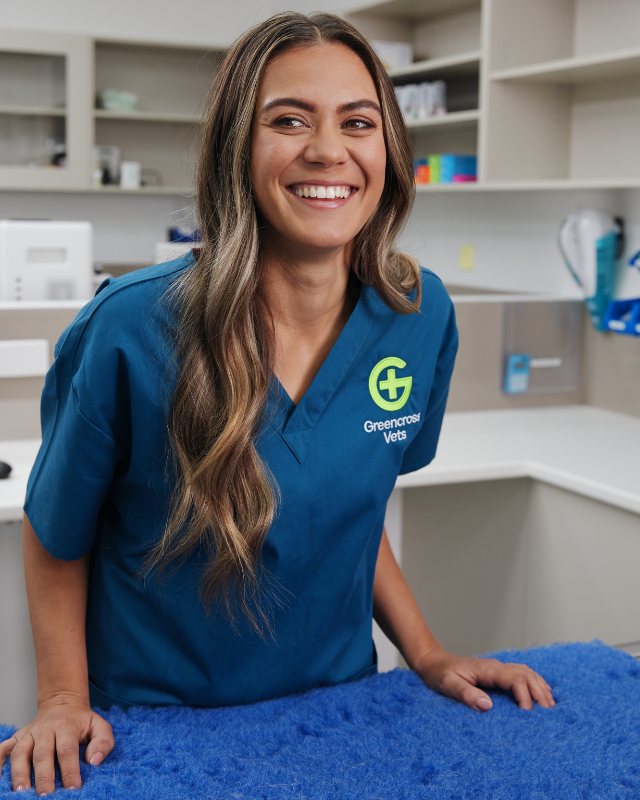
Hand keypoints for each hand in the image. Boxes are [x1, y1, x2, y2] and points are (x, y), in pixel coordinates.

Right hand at [0, 692, 113, 793]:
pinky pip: (3, 748)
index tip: (72, 788)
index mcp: (66, 725)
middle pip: (42, 753)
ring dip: (19, 773)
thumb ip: (103, 741)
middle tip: (46, 796)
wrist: (63, 703)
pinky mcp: (17, 737)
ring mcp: (29, 733)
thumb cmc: (81, 721)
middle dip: (43, 776)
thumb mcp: (99, 725)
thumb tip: (94, 761)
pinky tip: (0, 777)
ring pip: (20, 752)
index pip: (67, 749)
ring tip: (21, 792)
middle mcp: (45, 728)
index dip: (69, 770)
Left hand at [414, 645, 555, 711]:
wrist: (433, 661)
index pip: (514, 678)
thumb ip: (465, 693)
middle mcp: (495, 666)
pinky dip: (534, 682)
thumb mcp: (447, 685)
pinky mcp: (496, 673)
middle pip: (526, 674)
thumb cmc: (439, 673)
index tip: (528, 713)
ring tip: (550, 706)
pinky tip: (542, 693)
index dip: (525, 695)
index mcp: (486, 670)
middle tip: (549, 713)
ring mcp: (497, 668)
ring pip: (526, 672)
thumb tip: (487, 705)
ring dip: (540, 687)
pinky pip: (521, 674)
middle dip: (539, 692)